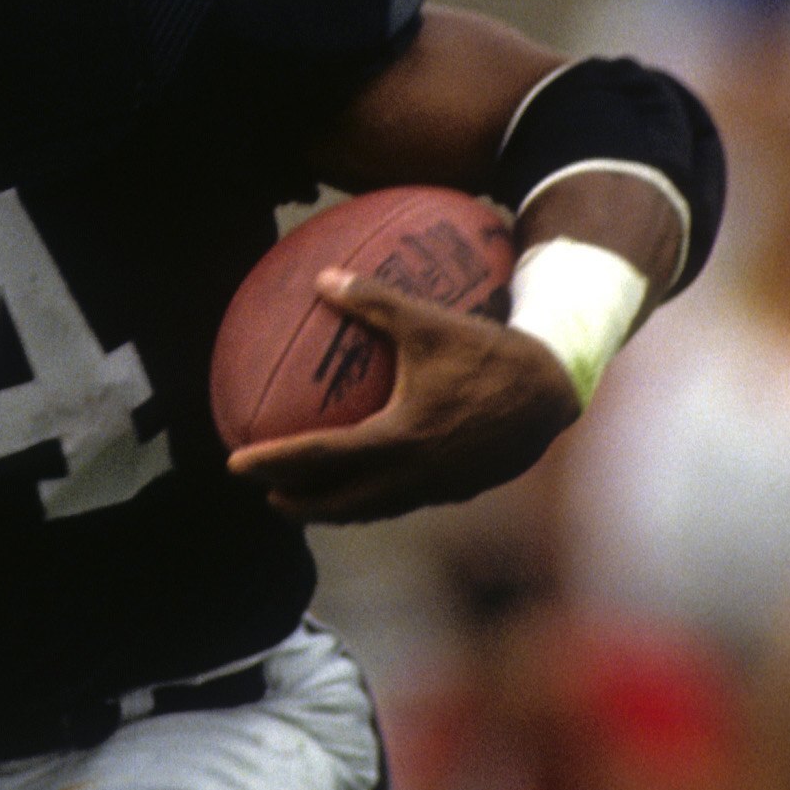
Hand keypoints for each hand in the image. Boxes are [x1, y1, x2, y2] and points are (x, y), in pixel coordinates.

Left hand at [229, 275, 579, 522]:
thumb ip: (374, 303)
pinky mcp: (457, 490)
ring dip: (336, 509)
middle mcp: (413, 474)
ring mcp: (436, 488)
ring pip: (373, 510)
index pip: (320, 457)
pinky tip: (368, 486)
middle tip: (267, 495)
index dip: (274, 462)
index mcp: (398, 439)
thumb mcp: (430, 322)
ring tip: (307, 502)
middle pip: (340, 503)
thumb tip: (323, 279)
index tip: (236, 463)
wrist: (553, 392)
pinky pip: (402, 502)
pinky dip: (374, 501)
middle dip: (299, 504)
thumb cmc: (489, 354)